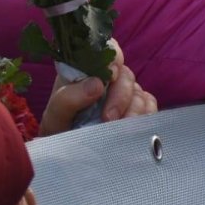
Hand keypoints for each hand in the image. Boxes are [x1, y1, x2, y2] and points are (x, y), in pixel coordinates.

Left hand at [39, 41, 156, 135]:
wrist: (68, 155)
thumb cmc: (59, 131)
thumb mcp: (54, 117)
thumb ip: (67, 99)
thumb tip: (96, 84)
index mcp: (84, 70)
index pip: (104, 49)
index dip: (112, 57)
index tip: (110, 75)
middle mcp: (106, 78)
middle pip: (125, 75)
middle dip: (120, 97)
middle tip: (108, 119)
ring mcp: (123, 93)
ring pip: (139, 92)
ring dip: (133, 111)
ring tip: (119, 129)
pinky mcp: (136, 109)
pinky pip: (149, 105)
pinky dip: (145, 116)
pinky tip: (133, 129)